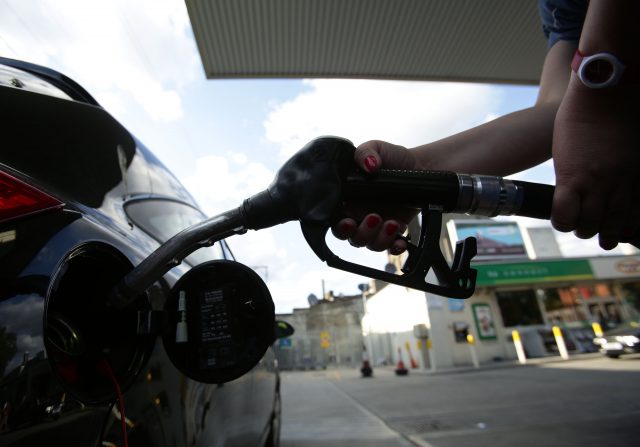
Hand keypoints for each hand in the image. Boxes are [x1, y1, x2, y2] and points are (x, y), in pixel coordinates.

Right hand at [331, 140, 419, 252]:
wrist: (420, 167)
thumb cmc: (394, 158)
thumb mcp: (375, 147)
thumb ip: (365, 152)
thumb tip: (368, 164)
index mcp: (348, 198)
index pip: (335, 219)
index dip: (339, 225)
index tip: (348, 221)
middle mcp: (359, 214)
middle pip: (350, 237)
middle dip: (360, 233)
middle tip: (374, 218)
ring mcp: (376, 225)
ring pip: (369, 244)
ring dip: (379, 238)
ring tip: (391, 223)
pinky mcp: (393, 231)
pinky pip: (390, 247)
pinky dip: (394, 247)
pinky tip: (400, 241)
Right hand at [551, 80, 639, 249]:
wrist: (606, 91)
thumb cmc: (620, 110)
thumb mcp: (633, 147)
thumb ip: (627, 168)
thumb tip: (617, 176)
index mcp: (637, 179)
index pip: (634, 219)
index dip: (622, 229)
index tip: (613, 229)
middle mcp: (620, 186)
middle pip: (611, 227)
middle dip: (601, 234)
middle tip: (591, 229)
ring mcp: (596, 183)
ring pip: (587, 225)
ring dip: (580, 229)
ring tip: (574, 224)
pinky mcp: (571, 177)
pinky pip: (564, 213)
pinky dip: (561, 221)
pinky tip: (560, 218)